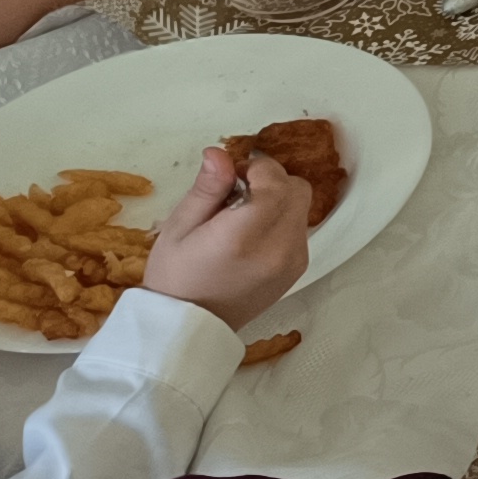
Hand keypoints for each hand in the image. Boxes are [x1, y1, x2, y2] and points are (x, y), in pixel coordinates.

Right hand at [132, 142, 307, 328]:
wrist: (190, 326)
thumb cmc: (175, 276)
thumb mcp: (179, 227)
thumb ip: (207, 188)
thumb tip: (220, 152)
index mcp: (245, 236)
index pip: (276, 181)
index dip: (256, 168)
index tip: (231, 175)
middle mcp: (279, 248)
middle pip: (298, 190)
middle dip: (271, 180)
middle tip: (236, 191)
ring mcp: (294, 261)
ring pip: (302, 208)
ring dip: (277, 200)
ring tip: (240, 215)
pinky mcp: (298, 270)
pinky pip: (299, 229)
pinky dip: (281, 220)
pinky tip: (251, 233)